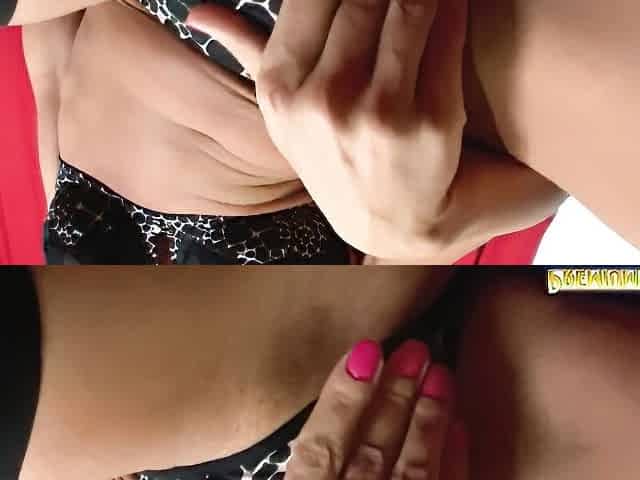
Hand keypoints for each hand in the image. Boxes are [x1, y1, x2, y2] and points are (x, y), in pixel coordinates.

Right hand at [187, 1, 564, 261]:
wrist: (391, 221)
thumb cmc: (335, 155)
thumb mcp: (286, 111)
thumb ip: (247, 50)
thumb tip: (198, 12)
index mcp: (279, 90)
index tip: (360, 0)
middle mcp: (321, 100)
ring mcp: (376, 113)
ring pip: (407, 8)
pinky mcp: (429, 121)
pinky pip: (446, 36)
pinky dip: (453, 9)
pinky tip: (453, 4)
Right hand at [285, 339, 467, 479]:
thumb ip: (305, 460)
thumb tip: (318, 411)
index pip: (317, 450)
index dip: (340, 399)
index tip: (364, 351)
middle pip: (371, 452)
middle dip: (393, 398)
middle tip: (413, 352)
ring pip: (412, 470)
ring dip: (427, 420)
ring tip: (441, 374)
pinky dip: (453, 462)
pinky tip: (458, 427)